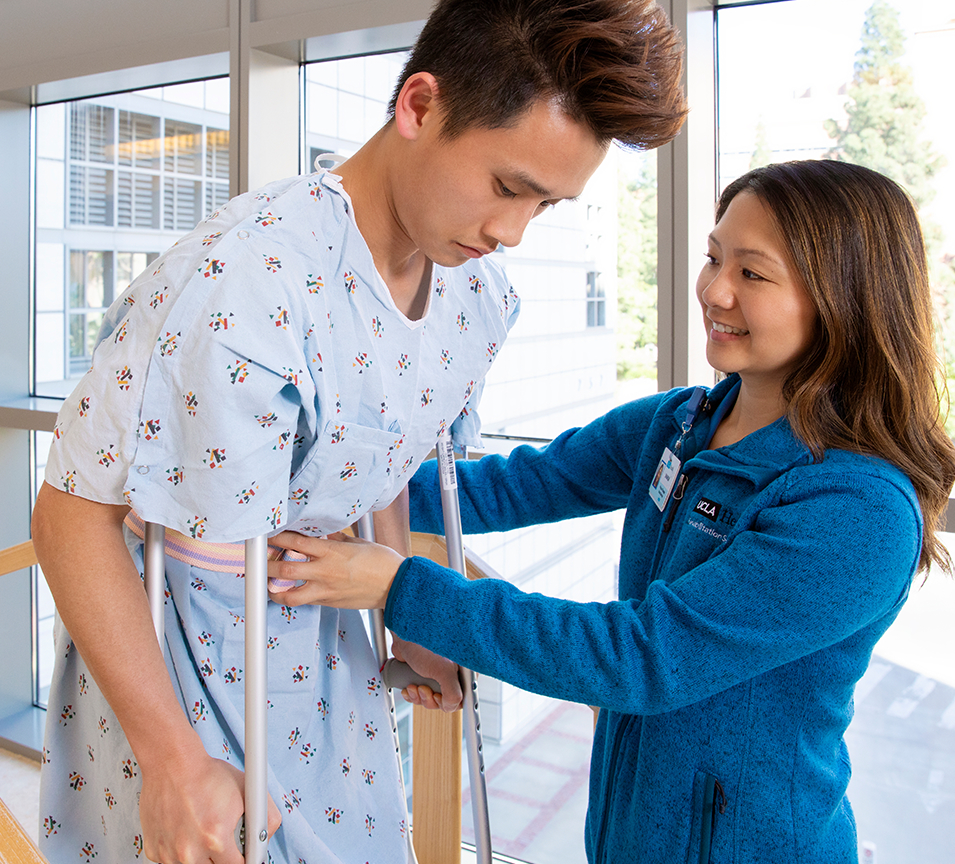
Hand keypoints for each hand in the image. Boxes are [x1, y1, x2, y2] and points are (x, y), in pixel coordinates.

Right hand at [140, 748, 280, 862]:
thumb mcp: (248, 791)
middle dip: (222, 858)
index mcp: (215, 838)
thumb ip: (266, 818)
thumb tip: (265, 840)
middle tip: (221, 839)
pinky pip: (171, 860)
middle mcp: (189, 852)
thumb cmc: (208, 775)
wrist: (172, 763)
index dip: (244, 858)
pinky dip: (179, 850)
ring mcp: (168, 853)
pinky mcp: (153, 850)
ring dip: (200, 855)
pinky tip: (184, 829)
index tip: (243, 853)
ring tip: (202, 830)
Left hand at [266, 532, 403, 608]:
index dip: (278, 538)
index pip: (295, 542)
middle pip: (284, 570)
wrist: (397, 585)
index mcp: (331, 552)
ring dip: (274, 591)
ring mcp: (325, 590)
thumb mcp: (357, 543)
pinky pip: (306, 601)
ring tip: (268, 586)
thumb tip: (322, 534)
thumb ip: (335, 539)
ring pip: (289, 596)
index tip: (269, 535)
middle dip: (266, 566)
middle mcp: (324, 572)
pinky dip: (296, 597)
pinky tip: (292, 593)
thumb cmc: (381, 562)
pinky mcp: (329, 603)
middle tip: (260, 562)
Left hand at [391, 635, 462, 711]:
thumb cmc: (424, 643)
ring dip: (420, 697)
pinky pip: (421, 692)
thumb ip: (453, 693)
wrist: (404, 632)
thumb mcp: (443, 671)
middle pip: (447, 699)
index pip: (466, 695)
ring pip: (433, 697)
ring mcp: (438, 673)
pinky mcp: (424, 674)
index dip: (452, 702)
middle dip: (431, 699)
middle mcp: (453, 671)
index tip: (439, 698)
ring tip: (414, 686)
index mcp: (464, 670)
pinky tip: (408, 687)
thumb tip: (450, 707)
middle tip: (423, 690)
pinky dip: (413, 694)